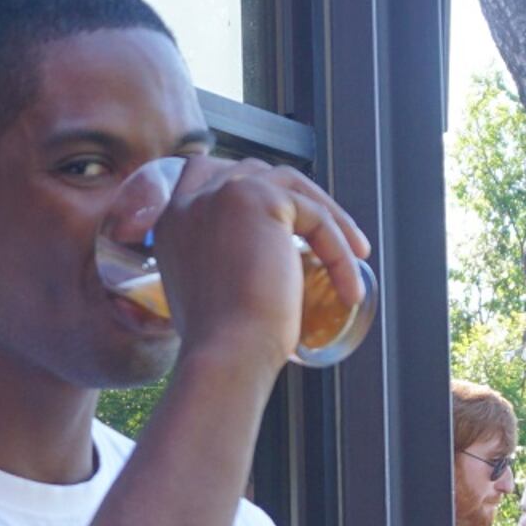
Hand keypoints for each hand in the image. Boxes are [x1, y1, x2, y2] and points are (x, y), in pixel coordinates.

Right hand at [132, 157, 369, 368]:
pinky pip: (314, 217)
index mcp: (171, 224)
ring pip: (290, 186)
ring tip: (354, 255)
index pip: (204, 175)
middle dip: (294, 196)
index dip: (245, 184)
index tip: (280, 213)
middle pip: (253, 171)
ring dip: (328, 218)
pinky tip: (350, 291)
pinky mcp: (259, 199)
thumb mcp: (207, 295)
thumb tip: (256, 267)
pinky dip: (339, 253)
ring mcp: (221, 194)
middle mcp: (190, 201)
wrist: (226, 355)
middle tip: (327, 234)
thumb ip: (218, 265)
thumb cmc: (221, 345)